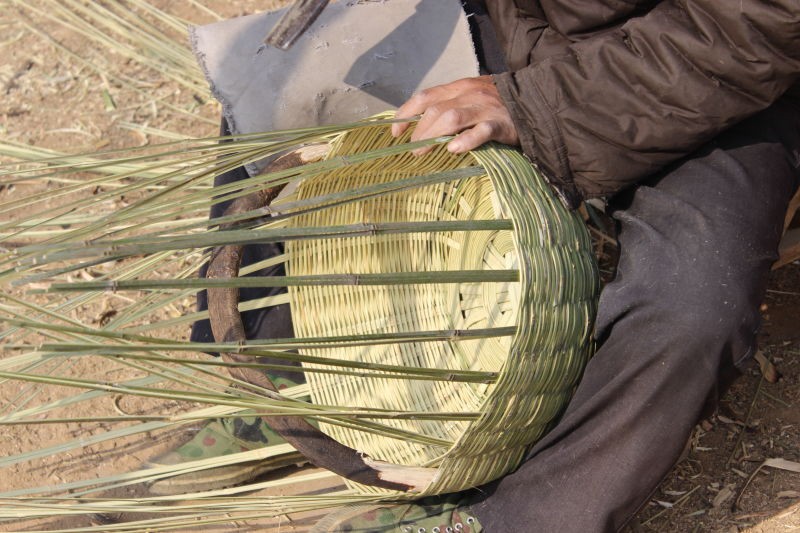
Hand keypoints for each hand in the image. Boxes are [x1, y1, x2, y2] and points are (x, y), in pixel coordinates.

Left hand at [391, 75, 518, 154]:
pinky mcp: (501, 124)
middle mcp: (469, 94)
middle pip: (435, 110)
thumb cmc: (497, 105)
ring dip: (432, 136)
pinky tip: (453, 150)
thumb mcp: (471, 97)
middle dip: (418, 131)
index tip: (396, 132)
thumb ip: (449, 105)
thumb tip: (420, 124)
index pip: (425, 97)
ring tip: (422, 152)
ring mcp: (485, 108)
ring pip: (452, 118)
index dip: (406, 113)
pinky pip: (481, 131)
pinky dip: (466, 140)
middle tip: (413, 149)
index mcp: (459, 87)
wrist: (534, 102)